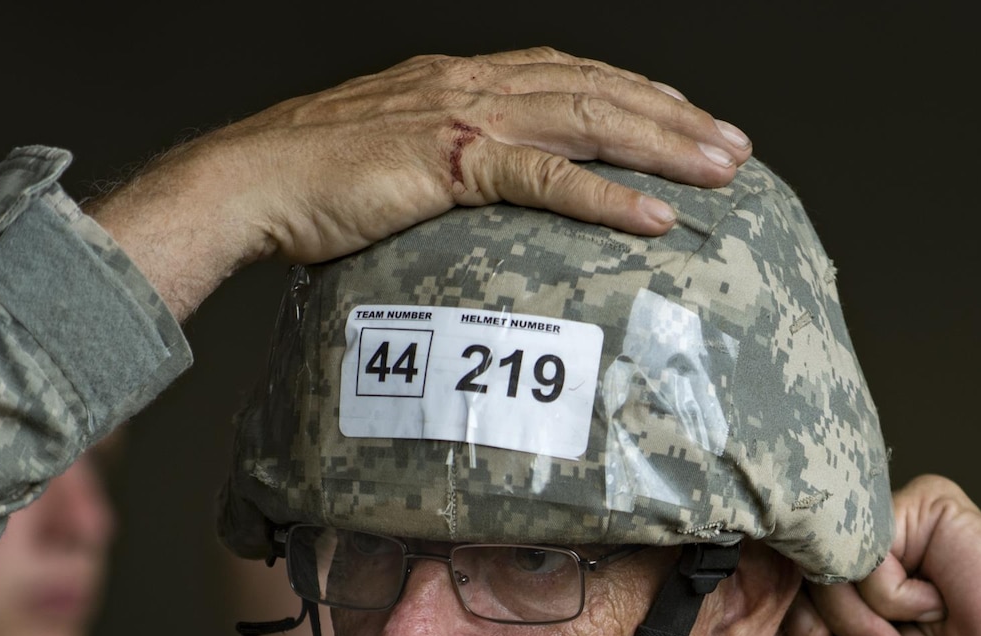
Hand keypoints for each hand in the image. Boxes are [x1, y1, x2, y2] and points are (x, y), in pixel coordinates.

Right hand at [88, 49, 749, 320]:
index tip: (685, 116)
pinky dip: (607, 195)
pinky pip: (546, 177)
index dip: (632, 93)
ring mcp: (461, 118)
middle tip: (735, 146)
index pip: (565, 74)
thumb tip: (471, 204)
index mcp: (456, 80)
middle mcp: (468, 84)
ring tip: (721, 172)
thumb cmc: (303, 185)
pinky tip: (655, 216)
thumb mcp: (385, 165)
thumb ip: (438, 170)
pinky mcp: (449, 161)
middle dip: (674, 118)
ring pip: (587, 122)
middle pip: (595, 90)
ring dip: (663, 147)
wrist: (244, 182)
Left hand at [758, 475, 980, 635]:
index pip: (779, 582)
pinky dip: (894, 595)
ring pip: (824, 563)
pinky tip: (936, 604)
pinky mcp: (923, 504)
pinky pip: (865, 547)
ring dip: (862, 619)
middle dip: (826, 629)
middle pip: (792, 573)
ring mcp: (889, 522)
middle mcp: (860, 543)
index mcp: (843, 579)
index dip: (781, 619)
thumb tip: (723, 632)